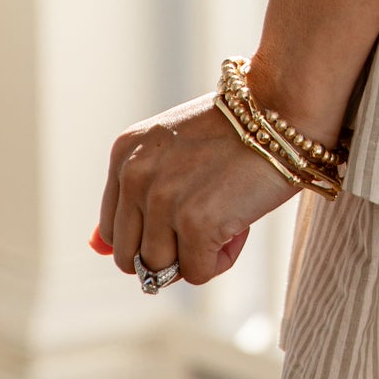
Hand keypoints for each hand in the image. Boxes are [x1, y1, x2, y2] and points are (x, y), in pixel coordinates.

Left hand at [94, 91, 299, 285]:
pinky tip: (242, 220)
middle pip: (132, 258)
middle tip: (212, 211)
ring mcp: (163, 198)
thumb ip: (133, 200)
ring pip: (162, 270)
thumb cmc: (238, 130)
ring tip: (228, 212)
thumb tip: (93, 248)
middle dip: (172, 248)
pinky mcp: (195, 221)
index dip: (156, 231)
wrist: (286, 105)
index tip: (191, 201)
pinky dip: (224, 257)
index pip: (113, 232)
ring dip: (198, 253)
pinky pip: (199, 273)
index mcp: (125, 154)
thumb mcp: (173, 153)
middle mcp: (135, 174)